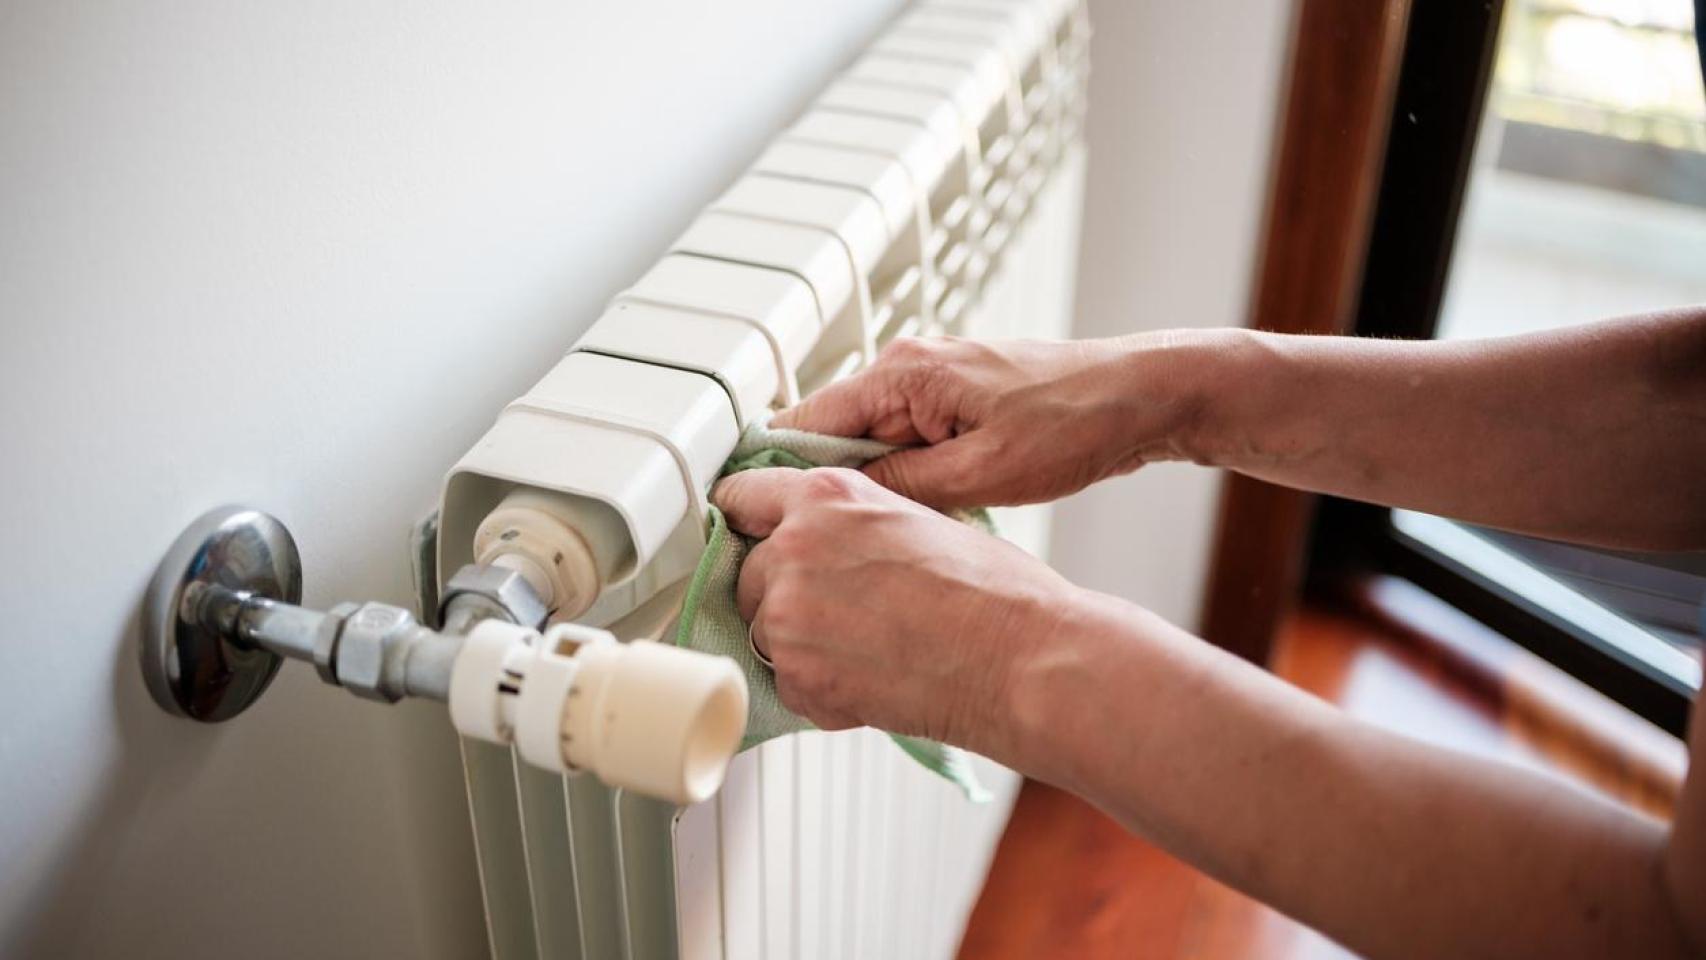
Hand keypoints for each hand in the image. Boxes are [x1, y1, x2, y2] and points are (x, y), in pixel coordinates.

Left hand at [711, 465, 1080, 753]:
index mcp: (825, 497)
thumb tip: (836, 537)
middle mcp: (794, 548)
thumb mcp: (919, 517)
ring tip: (870, 647)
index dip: (750, 521)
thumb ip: (856, 522)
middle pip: (751, 572)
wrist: (1017, 657)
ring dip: (803, 643)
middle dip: (787, 592)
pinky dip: (820, 689)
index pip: (743, 497)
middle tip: (848, 610)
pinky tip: (874, 678)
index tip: (749, 535)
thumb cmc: (992, 591)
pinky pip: (787, 684)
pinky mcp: (797, 677)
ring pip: (766, 631)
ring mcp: (788, 616)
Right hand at [773, 332, 1220, 507]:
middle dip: (822, 490)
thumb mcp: (982, 473)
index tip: (757, 524)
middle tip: (811, 549)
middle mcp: (907, 367)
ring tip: (860, 544)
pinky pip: (903, 444)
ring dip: (866, 489)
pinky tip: (909, 521)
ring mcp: (931, 382)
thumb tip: (838, 503)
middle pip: (831, 436)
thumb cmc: (1076, 424)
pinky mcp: (954, 402)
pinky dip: (899, 480)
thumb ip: (902, 486)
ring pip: (868, 444)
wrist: (1143, 397)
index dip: (777, 477)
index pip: (805, 423)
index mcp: (903, 373)